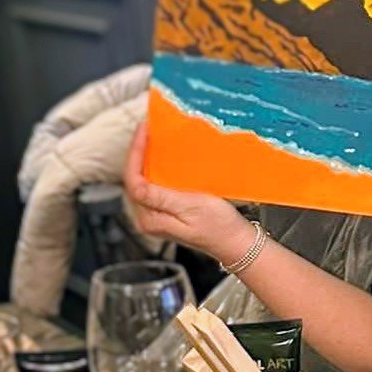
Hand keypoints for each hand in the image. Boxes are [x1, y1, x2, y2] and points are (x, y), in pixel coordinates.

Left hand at [123, 122, 255, 265]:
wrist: (238, 242)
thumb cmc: (220, 228)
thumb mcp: (190, 208)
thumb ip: (160, 197)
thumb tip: (136, 184)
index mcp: (151, 219)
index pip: (133, 181)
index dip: (136, 153)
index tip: (144, 132)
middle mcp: (151, 218)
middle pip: (137, 179)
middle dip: (140, 152)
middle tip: (148, 128)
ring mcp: (161, 215)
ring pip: (147, 180)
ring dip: (149, 157)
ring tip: (155, 136)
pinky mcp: (171, 210)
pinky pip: (159, 184)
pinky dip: (161, 167)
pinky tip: (168, 156)